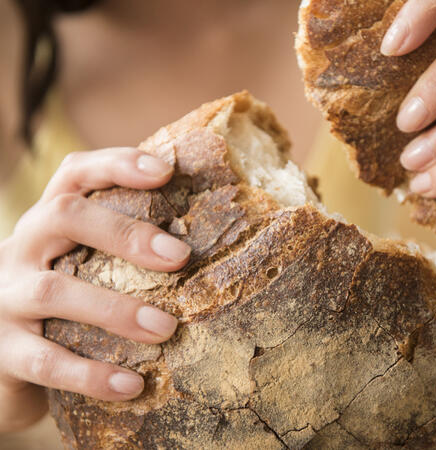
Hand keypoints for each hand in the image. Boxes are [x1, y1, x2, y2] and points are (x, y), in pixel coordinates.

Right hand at [0, 147, 190, 431]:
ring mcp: (3, 298)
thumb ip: (120, 251)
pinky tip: (132, 385)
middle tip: (179, 255)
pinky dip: (91, 374)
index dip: (117, 165)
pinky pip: (46, 362)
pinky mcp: (2, 351)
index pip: (75, 174)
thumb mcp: (80, 267)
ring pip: (54, 291)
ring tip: (167, 328)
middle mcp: (20, 250)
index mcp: (47, 223)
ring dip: (117, 309)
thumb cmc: (60, 308)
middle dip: (125, 232)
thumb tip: (196, 246)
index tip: (165, 170)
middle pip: (64, 216)